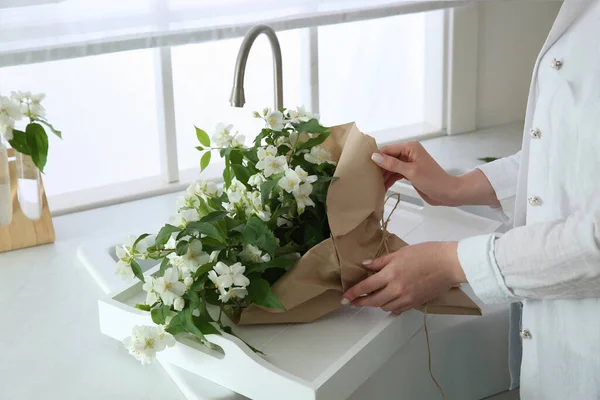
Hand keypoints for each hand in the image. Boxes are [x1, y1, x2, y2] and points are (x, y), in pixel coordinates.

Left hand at [341, 242, 465, 314]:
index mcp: (390, 274)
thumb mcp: (400, 253)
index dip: (353, 293)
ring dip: (376, 304)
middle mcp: (396, 289)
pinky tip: (388, 302)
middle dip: (361, 302)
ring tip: (372, 298)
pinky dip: (390, 307)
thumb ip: (381, 262)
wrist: (448, 264)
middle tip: (353, 302)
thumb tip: (365, 266)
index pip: (366, 287)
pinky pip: (397, 310)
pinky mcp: (415, 303)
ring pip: (384, 307)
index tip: (345, 298)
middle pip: (372, 301)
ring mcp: (406, 298)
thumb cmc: (425, 253)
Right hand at [373, 141, 459, 205]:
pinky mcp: (409, 173)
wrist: (447, 193)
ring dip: (383, 176)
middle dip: (379, 168)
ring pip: (391, 167)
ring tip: (373, 185)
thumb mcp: (410, 172)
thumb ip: (392, 164)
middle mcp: (408, 153)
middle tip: (367, 178)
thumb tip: (375, 157)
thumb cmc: (432, 180)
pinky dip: (390, 180)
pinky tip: (382, 188)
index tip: (365, 166)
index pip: (388, 149)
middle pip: (388, 158)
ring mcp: (409, 163)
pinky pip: (395, 174)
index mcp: (410, 147)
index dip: (377, 157)